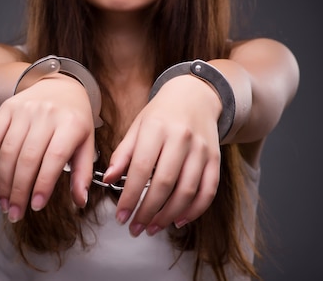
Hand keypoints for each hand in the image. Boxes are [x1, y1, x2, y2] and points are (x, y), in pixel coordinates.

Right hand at [0, 75, 95, 222]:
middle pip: (27, 158)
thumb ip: (83, 173)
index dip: (43, 184)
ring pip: (8, 151)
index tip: (36, 206)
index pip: (54, 158)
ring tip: (5, 203)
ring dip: (4, 182)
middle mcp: (46, 114)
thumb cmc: (75, 122)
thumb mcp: (86, 144)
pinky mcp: (7, 108)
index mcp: (71, 124)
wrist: (60, 87)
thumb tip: (80, 201)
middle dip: (19, 190)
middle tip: (15, 214)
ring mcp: (25, 109)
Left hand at [104, 75, 221, 236]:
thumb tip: (108, 179)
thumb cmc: (161, 114)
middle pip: (165, 183)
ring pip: (187, 191)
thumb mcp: (137, 126)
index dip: (130, 196)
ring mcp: (201, 149)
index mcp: (157, 128)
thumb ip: (123, 153)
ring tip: (152, 227)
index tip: (121, 216)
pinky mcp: (215, 159)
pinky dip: (194, 210)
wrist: (196, 95)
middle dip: (148, 211)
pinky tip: (178, 220)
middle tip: (135, 227)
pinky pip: (208, 190)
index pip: (141, 168)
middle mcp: (181, 138)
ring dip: (168, 215)